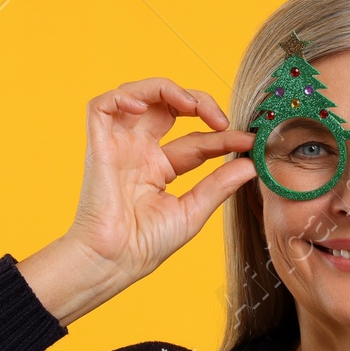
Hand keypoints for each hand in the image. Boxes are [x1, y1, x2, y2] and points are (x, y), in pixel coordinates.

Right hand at [19, 78, 256, 323]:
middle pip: (167, 106)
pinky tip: (146, 106)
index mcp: (159, 168)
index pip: (196, 139)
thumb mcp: (193, 210)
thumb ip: (219, 184)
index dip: (222, 135)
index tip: (248, 141)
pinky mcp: (99, 144)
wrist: (115, 261)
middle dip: (197, 102)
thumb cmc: (146, 244)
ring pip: (138, 95)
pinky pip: (102, 105)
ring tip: (191, 106)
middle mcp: (139, 151)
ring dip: (167, 89)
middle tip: (221, 119)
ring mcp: (119, 145)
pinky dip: (124, 96)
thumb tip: (251, 164)